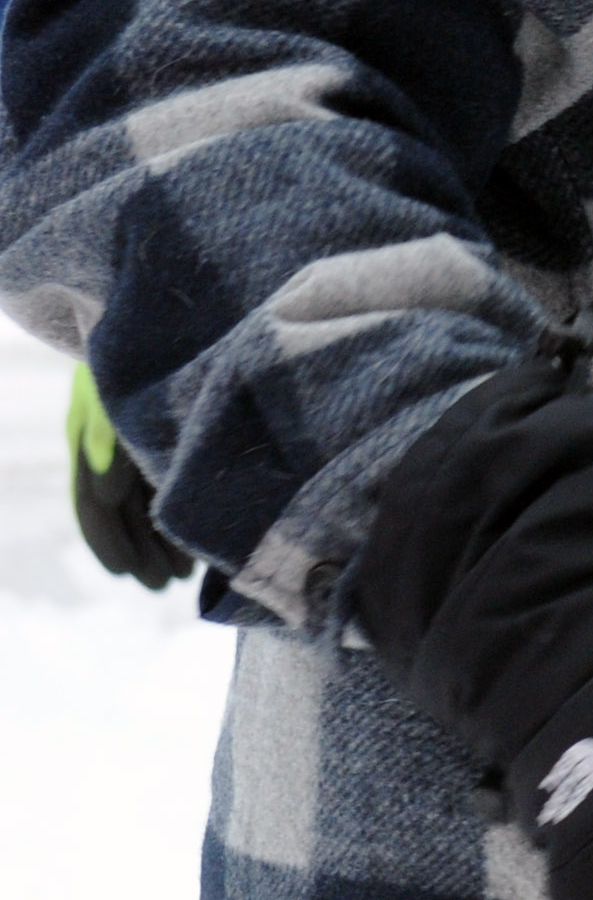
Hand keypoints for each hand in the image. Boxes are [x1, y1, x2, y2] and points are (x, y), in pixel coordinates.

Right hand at [66, 363, 191, 591]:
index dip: (106, 540)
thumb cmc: (139, 351)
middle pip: (119, 512)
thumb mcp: (120, 395)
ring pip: (140, 506)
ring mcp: (134, 442)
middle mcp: (110, 445)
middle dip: (138, 552)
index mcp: (94, 435)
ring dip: (156, 543)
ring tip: (179, 577)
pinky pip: (158, 488)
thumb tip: (106, 494)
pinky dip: (170, 519)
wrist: (164, 312)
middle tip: (162, 587)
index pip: (92, 503)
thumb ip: (108, 439)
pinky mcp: (161, 438)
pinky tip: (193, 546)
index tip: (124, 573)